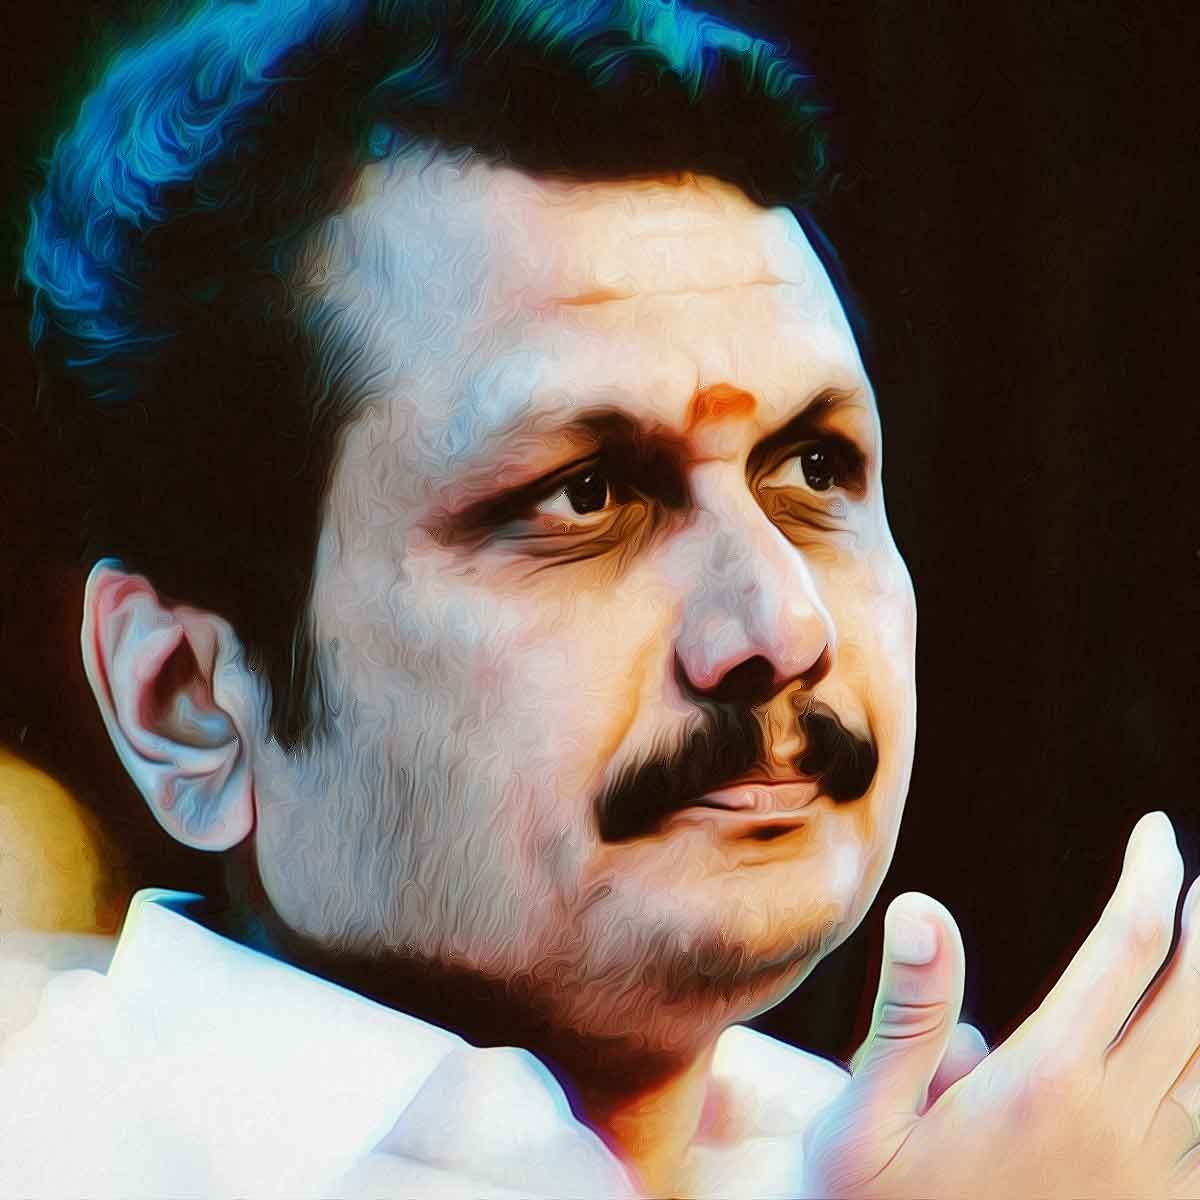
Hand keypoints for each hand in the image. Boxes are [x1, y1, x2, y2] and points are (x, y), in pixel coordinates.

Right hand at [805, 811, 1199, 1198]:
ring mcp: (1150, 1176)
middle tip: (1199, 877)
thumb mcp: (866, 1117)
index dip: (1150, 880)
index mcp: (1049, 1083)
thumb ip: (909, 1012)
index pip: (1128, 950)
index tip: (1156, 833)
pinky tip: (1191, 1056)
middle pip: (1196, 1000)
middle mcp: (1118, 1123)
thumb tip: (924, 905)